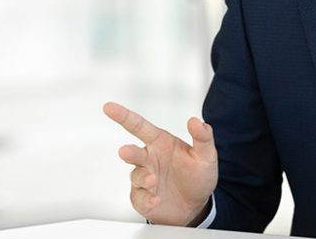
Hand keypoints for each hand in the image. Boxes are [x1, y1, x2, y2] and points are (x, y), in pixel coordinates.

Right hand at [103, 101, 218, 225]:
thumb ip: (202, 137)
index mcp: (160, 142)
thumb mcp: (206, 156)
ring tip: (153, 181)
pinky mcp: (142, 198)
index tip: (109, 108)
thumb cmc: (197, 176)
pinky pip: (140, 197)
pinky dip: (147, 199)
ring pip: (136, 176)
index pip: (139, 126)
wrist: (196, 206)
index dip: (123, 116)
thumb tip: (196, 121)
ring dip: (144, 178)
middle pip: (133, 152)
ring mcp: (144, 178)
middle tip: (125, 152)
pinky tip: (156, 200)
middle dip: (129, 152)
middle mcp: (149, 159)